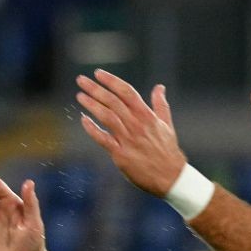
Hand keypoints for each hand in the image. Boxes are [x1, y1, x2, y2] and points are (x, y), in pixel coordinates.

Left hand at [75, 70, 186, 197]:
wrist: (170, 177)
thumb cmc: (168, 151)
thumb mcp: (167, 124)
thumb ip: (160, 104)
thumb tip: (159, 87)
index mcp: (147, 115)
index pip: (126, 92)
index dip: (111, 81)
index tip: (98, 73)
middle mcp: (136, 125)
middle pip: (113, 101)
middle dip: (96, 89)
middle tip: (81, 80)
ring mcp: (128, 139)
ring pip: (106, 117)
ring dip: (92, 105)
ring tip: (79, 96)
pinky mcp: (121, 155)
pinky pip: (103, 139)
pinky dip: (92, 129)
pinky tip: (83, 119)